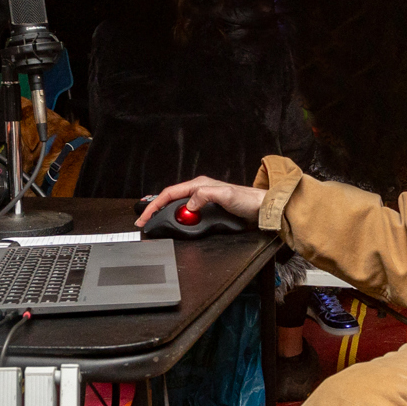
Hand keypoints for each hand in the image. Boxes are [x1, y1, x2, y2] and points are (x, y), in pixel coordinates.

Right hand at [135, 176, 266, 227]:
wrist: (262, 207)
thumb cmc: (247, 200)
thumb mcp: (226, 195)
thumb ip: (205, 196)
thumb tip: (189, 204)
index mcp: (199, 184)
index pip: (170, 193)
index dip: (155, 205)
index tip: (145, 216)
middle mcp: (199, 189)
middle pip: (171, 199)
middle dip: (155, 209)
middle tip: (144, 221)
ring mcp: (203, 199)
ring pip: (178, 205)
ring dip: (165, 213)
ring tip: (153, 221)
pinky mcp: (208, 208)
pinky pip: (188, 212)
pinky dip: (177, 216)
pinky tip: (174, 221)